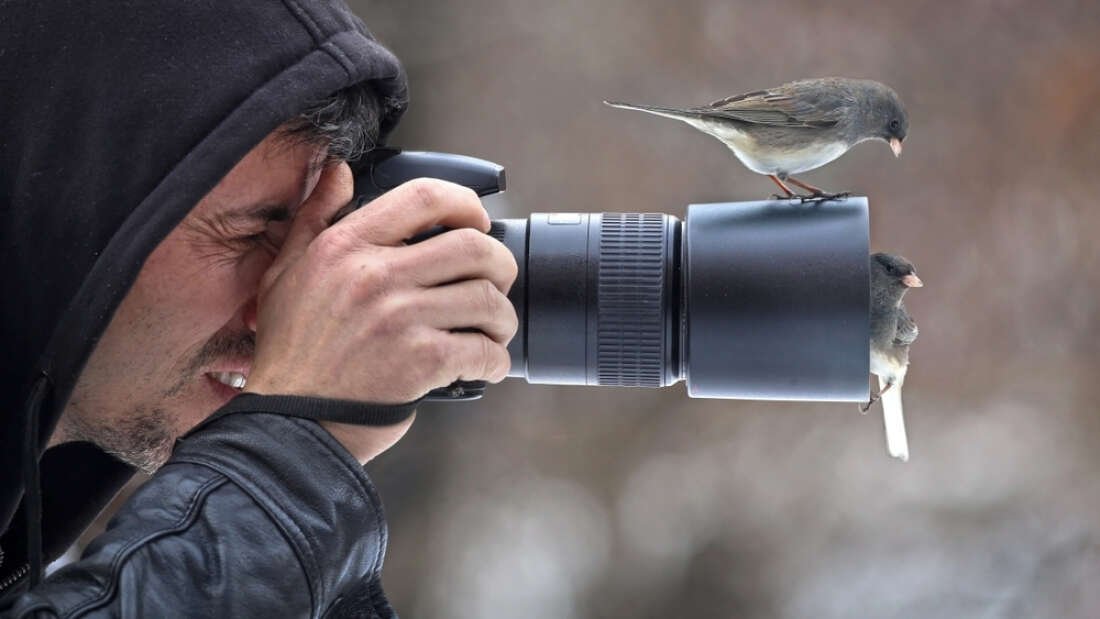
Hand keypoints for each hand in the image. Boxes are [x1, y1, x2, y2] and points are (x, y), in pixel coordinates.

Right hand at [244, 163, 517, 461]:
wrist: (291, 425)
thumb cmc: (292, 353)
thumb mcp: (286, 273)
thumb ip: (314, 217)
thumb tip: (337, 171)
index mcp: (345, 247)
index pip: (424, 196)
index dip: (466, 204)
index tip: (479, 222)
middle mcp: (375, 276)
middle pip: (474, 246)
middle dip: (500, 266)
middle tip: (496, 286)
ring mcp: (400, 318)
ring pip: (487, 299)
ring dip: (502, 318)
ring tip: (492, 331)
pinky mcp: (421, 362)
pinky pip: (484, 349)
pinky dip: (496, 361)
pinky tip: (485, 366)